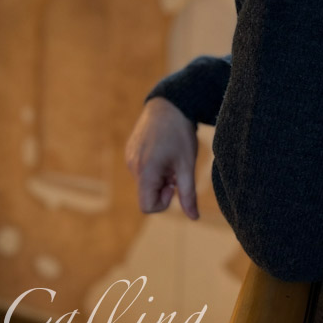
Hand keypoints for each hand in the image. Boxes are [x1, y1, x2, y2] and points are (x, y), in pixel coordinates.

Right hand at [125, 96, 199, 218]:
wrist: (169, 104)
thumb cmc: (180, 134)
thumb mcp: (187, 165)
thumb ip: (188, 194)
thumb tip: (194, 218)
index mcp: (145, 172)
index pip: (147, 207)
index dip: (164, 203)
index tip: (175, 185)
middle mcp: (132, 166)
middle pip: (146, 193)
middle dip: (163, 187)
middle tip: (176, 169)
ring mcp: (129, 157)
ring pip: (144, 181)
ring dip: (158, 177)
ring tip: (170, 157)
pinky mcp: (130, 150)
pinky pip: (140, 169)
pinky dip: (153, 167)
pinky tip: (163, 150)